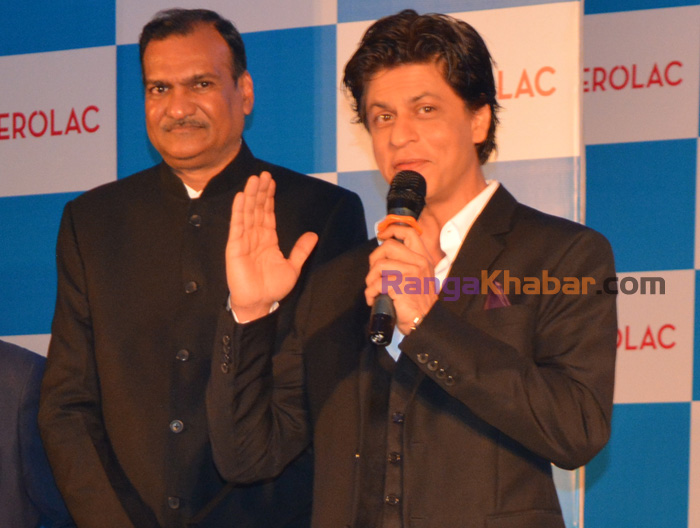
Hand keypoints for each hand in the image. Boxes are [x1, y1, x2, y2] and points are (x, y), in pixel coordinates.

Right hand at [226, 171, 317, 320]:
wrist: (260, 303)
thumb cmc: (273, 288)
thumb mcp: (292, 267)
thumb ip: (301, 250)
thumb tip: (313, 235)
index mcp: (268, 239)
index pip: (267, 213)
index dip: (269, 197)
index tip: (270, 181)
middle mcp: (255, 236)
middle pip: (257, 209)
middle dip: (260, 191)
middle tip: (262, 173)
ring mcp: (244, 240)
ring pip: (248, 213)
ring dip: (250, 196)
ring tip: (253, 179)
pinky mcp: (235, 247)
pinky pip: (237, 226)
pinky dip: (239, 211)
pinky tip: (241, 197)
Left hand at [365, 224, 438, 333]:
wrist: (425, 322)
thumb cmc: (418, 302)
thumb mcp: (419, 278)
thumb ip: (407, 264)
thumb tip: (384, 255)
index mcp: (423, 259)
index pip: (410, 233)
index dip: (392, 230)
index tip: (382, 235)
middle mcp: (419, 263)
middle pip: (388, 246)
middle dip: (374, 258)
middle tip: (374, 272)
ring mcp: (410, 273)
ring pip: (379, 265)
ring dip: (370, 278)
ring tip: (373, 289)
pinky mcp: (401, 286)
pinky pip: (377, 283)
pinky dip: (370, 292)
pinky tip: (373, 299)